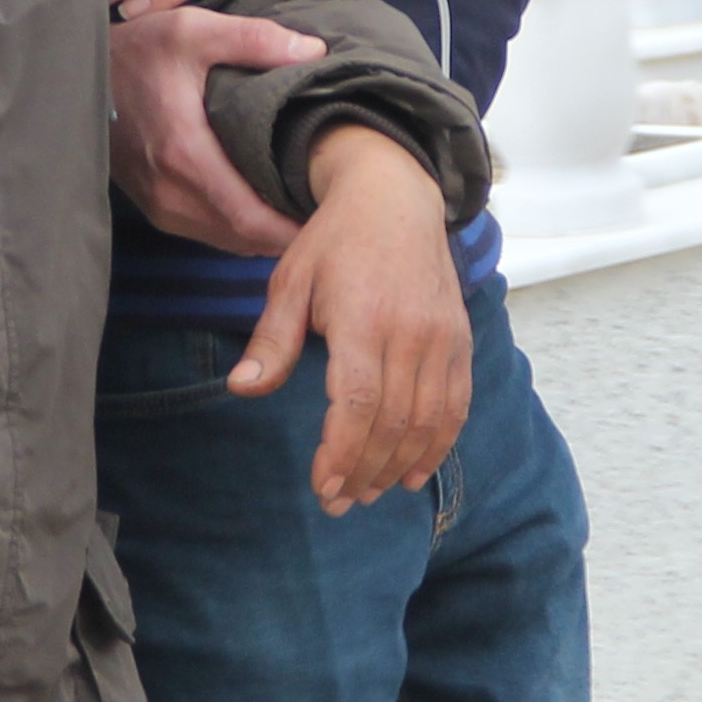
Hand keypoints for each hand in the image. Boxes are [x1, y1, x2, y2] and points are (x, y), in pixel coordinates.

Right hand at [107, 5, 322, 255]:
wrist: (73, 74)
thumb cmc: (136, 51)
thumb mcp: (192, 29)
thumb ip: (255, 39)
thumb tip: (314, 52)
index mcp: (185, 155)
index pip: (251, 218)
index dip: (293, 228)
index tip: (332, 218)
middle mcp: (170, 193)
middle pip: (244, 237)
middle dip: (288, 234)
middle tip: (332, 218)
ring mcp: (159, 205)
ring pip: (227, 240)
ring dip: (265, 235)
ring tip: (307, 214)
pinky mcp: (154, 206)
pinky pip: (209, 232)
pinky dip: (241, 229)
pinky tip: (267, 209)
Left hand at [233, 126, 474, 512]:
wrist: (395, 198)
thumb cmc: (334, 242)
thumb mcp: (290, 280)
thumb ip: (272, 341)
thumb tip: (242, 389)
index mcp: (363, 319)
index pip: (359, 403)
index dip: (342, 452)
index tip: (322, 487)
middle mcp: (410, 333)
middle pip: (393, 422)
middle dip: (364, 472)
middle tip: (338, 503)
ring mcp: (442, 338)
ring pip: (427, 422)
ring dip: (398, 466)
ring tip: (368, 493)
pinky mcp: (460, 342)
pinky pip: (455, 405)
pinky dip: (438, 445)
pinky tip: (414, 473)